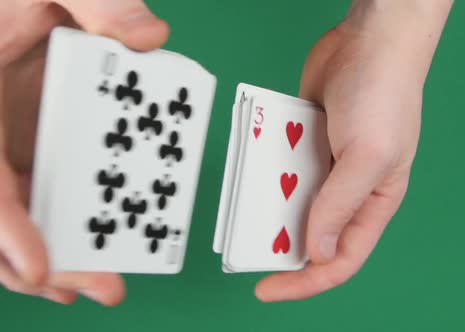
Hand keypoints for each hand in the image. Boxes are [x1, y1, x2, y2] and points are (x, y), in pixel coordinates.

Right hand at [0, 0, 167, 304]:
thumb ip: (99, 2)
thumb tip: (150, 38)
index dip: (4, 227)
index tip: (40, 268)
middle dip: (41, 262)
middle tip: (98, 287)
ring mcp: (11, 141)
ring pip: (19, 213)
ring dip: (55, 256)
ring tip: (100, 283)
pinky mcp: (36, 142)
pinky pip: (43, 194)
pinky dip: (63, 226)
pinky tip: (96, 247)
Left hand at [255, 0, 451, 300]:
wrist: (369, 39)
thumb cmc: (385, 95)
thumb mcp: (368, 157)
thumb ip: (341, 205)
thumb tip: (319, 251)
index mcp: (373, 202)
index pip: (343, 258)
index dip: (307, 281)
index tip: (267, 289)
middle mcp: (347, 189)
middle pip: (312, 234)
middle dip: (281, 243)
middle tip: (249, 241)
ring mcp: (324, 165)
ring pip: (290, 201)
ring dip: (268, 203)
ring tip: (247, 197)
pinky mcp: (303, 141)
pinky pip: (278, 165)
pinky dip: (264, 168)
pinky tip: (252, 160)